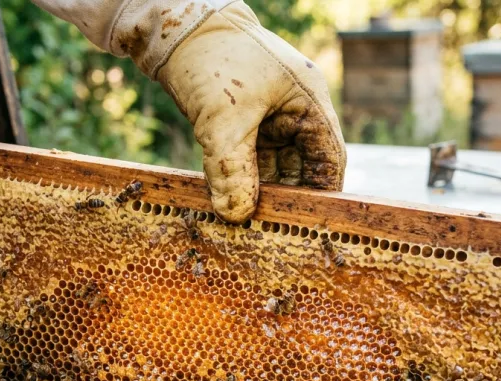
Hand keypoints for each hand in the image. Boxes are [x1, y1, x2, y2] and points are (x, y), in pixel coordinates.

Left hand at [156, 2, 345, 221]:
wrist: (172, 28)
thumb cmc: (210, 60)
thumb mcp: (222, 120)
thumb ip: (232, 170)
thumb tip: (236, 216)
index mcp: (308, 101)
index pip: (328, 159)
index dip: (322, 193)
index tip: (309, 225)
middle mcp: (294, 110)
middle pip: (301, 167)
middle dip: (287, 198)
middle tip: (272, 231)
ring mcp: (269, 117)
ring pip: (273, 166)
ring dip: (260, 192)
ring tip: (249, 224)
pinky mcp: (243, 122)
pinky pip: (249, 159)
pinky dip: (241, 179)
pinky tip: (229, 202)